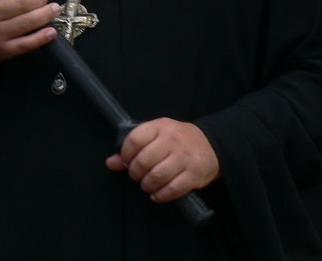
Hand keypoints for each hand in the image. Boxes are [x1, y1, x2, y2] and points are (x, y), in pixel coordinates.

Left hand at [105, 118, 220, 202]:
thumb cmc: (178, 140)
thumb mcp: (157, 135)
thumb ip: (134, 147)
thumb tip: (111, 162)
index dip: (126, 154)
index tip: (127, 161)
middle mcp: (173, 140)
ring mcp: (184, 157)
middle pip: (144, 161)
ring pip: (157, 176)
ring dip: (147, 185)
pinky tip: (158, 193)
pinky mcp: (194, 175)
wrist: (211, 145)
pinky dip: (160, 195)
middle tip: (137, 175)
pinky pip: (172, 189)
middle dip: (135, 173)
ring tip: (147, 184)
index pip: (135, 139)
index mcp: (161, 126)